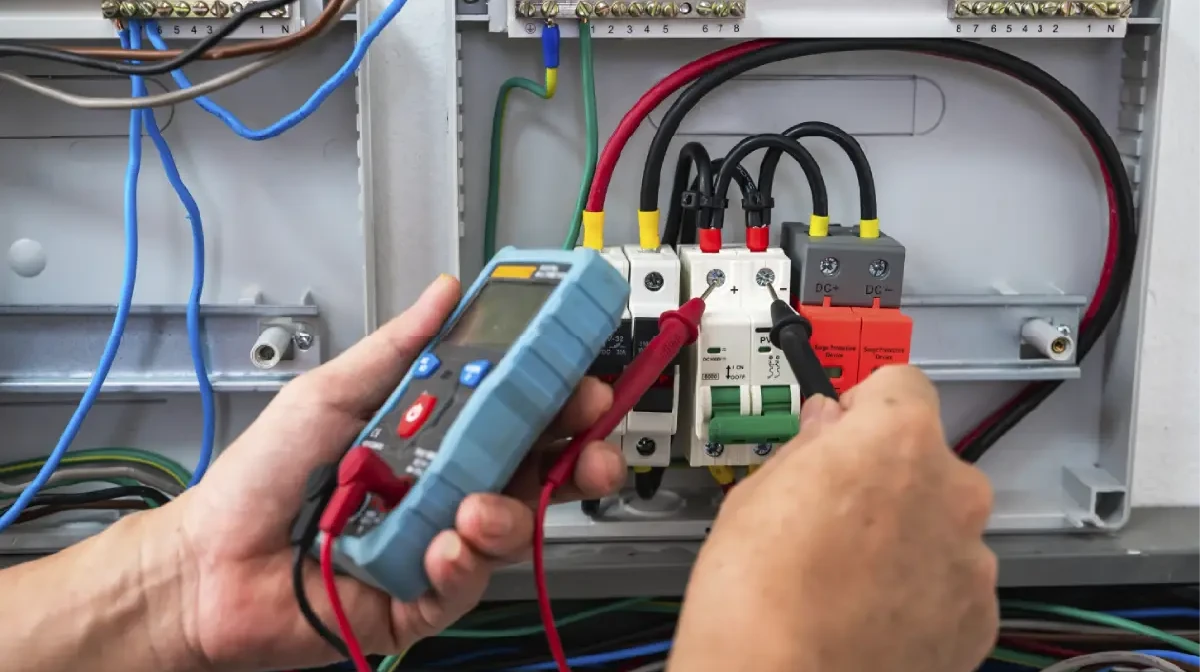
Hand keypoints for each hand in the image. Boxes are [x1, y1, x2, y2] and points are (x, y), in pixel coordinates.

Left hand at [142, 275, 626, 670]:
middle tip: (586, 452)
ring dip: (506, 516)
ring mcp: (436, 543)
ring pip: (509, 531)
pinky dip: (460, 566)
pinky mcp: (419, 597)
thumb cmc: (262, 478)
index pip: (518, 412)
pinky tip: (441, 550)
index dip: (559, 399)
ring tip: (472, 507)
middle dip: (577, 461)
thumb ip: (397, 349)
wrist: (207, 563)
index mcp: (435, 435)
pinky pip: (463, 585)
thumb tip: (446, 294)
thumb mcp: (331, 393)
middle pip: (537, 474)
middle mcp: (446, 487)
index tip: (584, 383)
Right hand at [670, 366, 996, 671]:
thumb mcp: (756, 494)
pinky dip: (920, 593)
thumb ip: (807, 449)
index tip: (844, 428)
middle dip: (885, 478)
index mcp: (898, 441)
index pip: (902, 384)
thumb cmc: (757, 598)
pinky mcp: (977, 620)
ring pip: (941, 525)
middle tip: (831, 514)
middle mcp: (952, 491)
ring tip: (845, 576)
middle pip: (926, 459)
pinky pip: (952, 584)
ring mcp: (971, 560)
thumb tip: (823, 432)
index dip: (864, 406)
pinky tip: (868, 612)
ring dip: (905, 538)